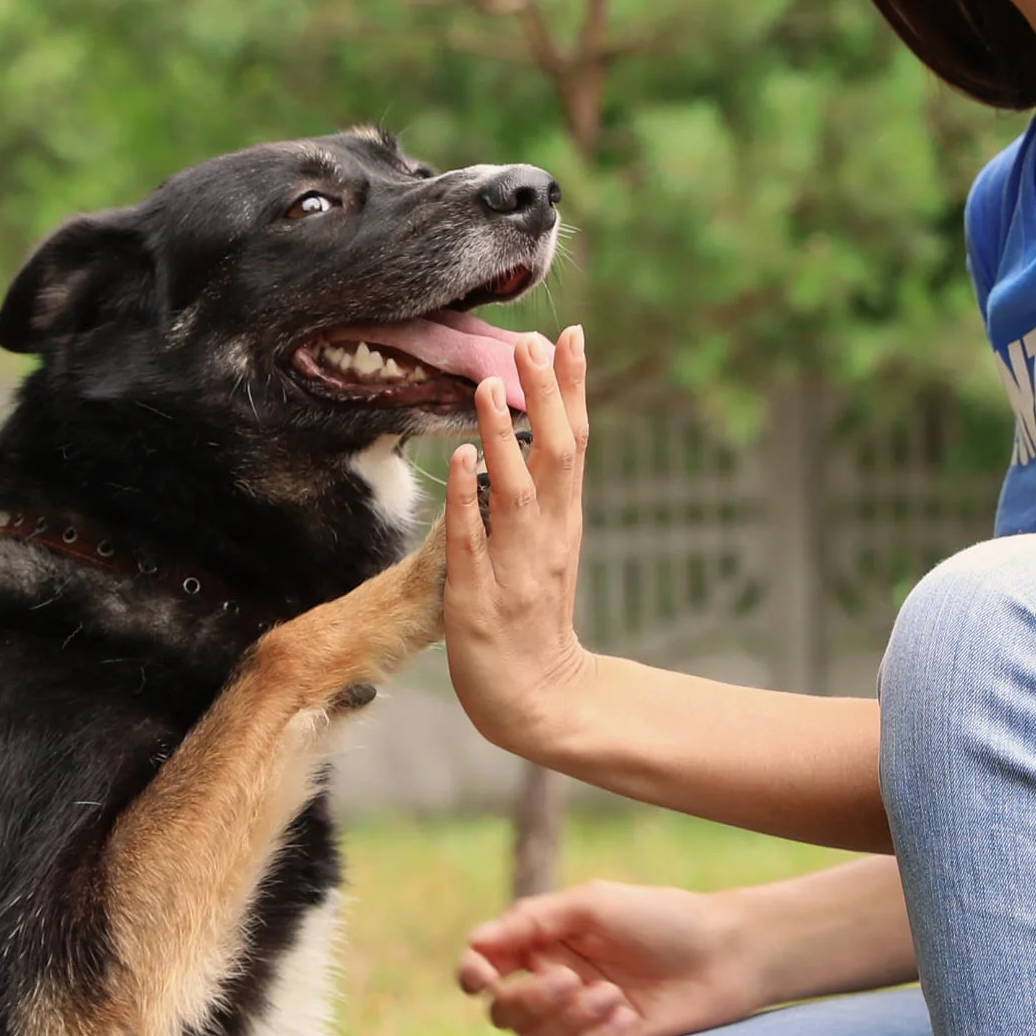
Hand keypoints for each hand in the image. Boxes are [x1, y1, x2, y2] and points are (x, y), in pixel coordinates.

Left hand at [442, 325, 594, 757]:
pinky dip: (469, 499)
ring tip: (488, 386)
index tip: (569, 335)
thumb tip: (537, 436)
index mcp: (564, 522)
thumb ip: (541, 496)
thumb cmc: (536, 620)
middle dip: (546, 398)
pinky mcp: (479, 599)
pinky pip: (473, 541)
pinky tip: (461, 460)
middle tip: (532, 342)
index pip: (574, 443)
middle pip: (557, 456)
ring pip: (514, 492)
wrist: (540, 701)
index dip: (572, 389)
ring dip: (504, 438)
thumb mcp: (548, 549)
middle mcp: (547, 538)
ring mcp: (515, 568)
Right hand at [456, 876, 764, 1035]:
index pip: (486, 965)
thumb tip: (476, 943)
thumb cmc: (663, 919)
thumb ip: (531, 921)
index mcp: (545, 943)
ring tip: (614, 998)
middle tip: (570, 981)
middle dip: (528, 1002)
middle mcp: (554, 984)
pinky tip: (628, 1021)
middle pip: (503, 1013)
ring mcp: (578, 1022)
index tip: (483, 977)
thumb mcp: (592, 905)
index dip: (473, 974)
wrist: (727, 957)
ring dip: (569, 1021)